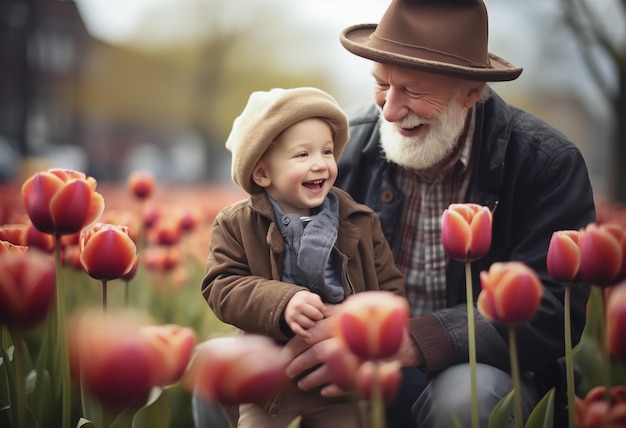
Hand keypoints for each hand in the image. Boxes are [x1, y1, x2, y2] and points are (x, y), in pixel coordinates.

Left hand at [282, 309, 422, 397]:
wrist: (406, 339)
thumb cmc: (375, 325)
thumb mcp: (353, 311)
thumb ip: (333, 311)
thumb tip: (312, 310)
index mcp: (343, 321)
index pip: (312, 332)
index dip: (295, 344)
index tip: (285, 353)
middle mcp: (349, 337)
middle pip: (317, 351)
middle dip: (299, 363)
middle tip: (288, 371)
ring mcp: (359, 355)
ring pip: (329, 369)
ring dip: (312, 379)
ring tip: (302, 384)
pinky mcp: (369, 371)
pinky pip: (348, 383)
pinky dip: (334, 389)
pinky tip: (324, 392)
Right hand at [284, 290, 323, 337]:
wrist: (288, 303)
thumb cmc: (304, 301)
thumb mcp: (311, 296)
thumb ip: (319, 302)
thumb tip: (323, 310)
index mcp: (304, 298)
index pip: (319, 306)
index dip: (323, 309)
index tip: (320, 310)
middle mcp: (298, 306)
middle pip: (315, 315)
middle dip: (319, 317)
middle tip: (317, 317)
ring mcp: (294, 315)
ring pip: (309, 324)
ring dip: (313, 324)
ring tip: (312, 321)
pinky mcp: (291, 323)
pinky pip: (298, 331)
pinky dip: (304, 334)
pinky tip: (309, 336)